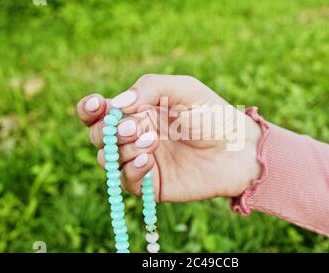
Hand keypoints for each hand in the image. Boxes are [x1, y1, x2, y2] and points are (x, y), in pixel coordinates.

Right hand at [77, 74, 261, 201]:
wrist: (238, 150)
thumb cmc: (213, 115)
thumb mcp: (184, 89)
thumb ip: (149, 88)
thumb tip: (115, 104)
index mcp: (138, 111)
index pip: (100, 111)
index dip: (90, 109)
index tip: (98, 105)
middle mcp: (134, 136)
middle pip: (97, 136)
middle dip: (108, 131)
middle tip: (135, 127)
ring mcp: (141, 161)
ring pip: (107, 159)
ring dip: (123, 149)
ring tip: (154, 142)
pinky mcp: (150, 184)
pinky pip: (125, 181)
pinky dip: (132, 169)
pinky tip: (151, 159)